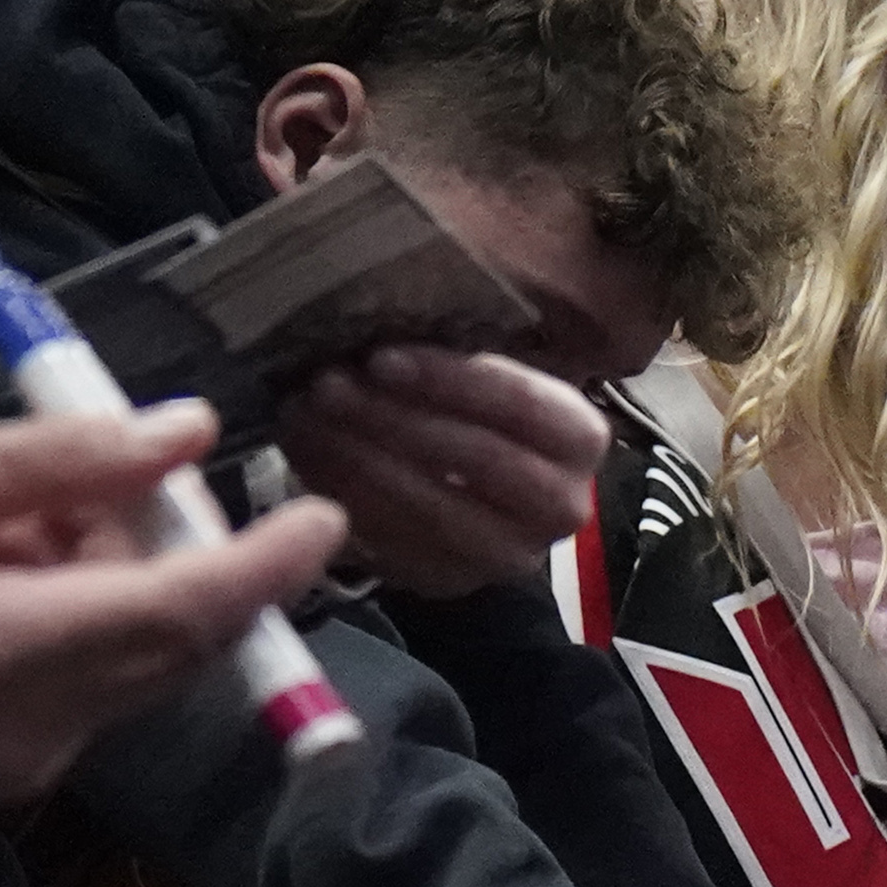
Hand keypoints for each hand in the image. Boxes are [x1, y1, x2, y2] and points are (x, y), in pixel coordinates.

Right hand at [0, 407, 353, 803]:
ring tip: (24, 522)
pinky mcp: (14, 774)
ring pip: (139, 665)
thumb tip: (190, 435)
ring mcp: (22, 767)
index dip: (261, 568)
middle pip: (171, 645)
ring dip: (121, 583)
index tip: (324, 517)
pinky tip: (13, 571)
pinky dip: (87, 620)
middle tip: (117, 477)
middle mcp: (26, 733)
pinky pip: (97, 688)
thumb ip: (62, 460)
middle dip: (178, 554)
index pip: (174, 616)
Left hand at [273, 345, 604, 598]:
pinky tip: (310, 453)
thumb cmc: (470, 404)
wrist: (469, 479)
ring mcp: (507, 554)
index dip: (450, 381)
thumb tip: (385, 305)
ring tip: (309, 414)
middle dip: (395, 419)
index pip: (523, 406)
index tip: (382, 357)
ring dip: (361, 458)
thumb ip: (455, 344)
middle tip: (329, 384)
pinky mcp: (451, 581)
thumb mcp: (478, 366)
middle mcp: (560, 506)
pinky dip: (346, 495)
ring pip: (434, 508)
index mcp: (578, 438)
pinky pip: (395, 543)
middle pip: (478, 459)